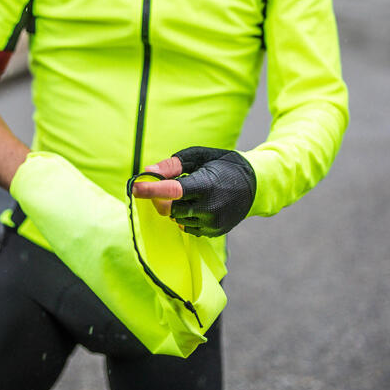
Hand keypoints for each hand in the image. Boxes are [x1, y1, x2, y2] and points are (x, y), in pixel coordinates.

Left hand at [131, 146, 255, 236]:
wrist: (254, 185)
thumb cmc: (222, 165)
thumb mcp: (199, 157)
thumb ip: (173, 165)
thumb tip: (148, 171)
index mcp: (207, 185)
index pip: (173, 190)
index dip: (151, 189)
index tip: (134, 187)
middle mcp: (210, 207)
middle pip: (170, 209)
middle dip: (163, 198)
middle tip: (166, 186)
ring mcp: (213, 223)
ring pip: (177, 219)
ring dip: (175, 207)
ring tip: (192, 193)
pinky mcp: (214, 232)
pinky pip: (188, 228)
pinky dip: (185, 217)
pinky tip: (197, 205)